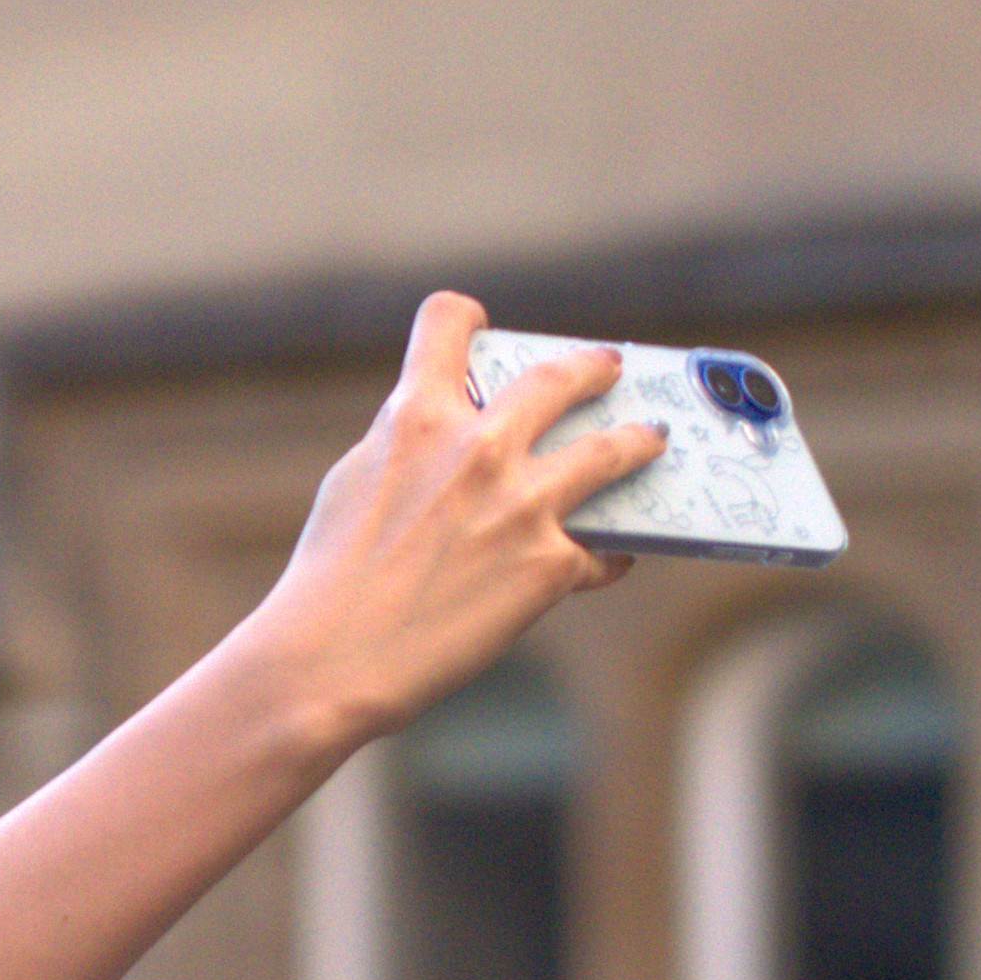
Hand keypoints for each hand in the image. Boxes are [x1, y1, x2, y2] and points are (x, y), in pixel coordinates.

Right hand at [240, 293, 652, 749]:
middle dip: (592, 366)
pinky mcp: (550, 565)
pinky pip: (601, 552)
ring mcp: (522, 505)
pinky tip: (611, 558)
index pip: (446, 324)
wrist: (333, 659)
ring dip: (638, 440)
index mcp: (417, 417)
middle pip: (559, 377)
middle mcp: (479, 448)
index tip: (477, 324)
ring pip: (610, 451)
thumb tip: (445, 442)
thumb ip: (407, 446)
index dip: (462, 320)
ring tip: (650, 438)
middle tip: (609, 366)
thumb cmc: (330, 579)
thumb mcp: (355, 483)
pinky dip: (606, 555)